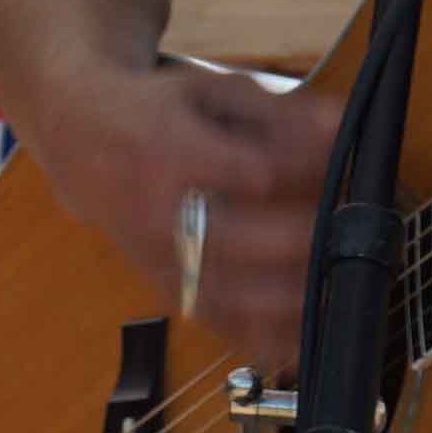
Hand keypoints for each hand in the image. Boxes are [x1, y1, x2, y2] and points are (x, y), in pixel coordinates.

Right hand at [36, 55, 341, 363]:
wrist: (77, 139)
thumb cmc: (156, 111)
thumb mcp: (212, 91)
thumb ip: (280, 111)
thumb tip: (342, 125)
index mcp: (169, 152)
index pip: (253, 173)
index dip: (309, 175)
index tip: (347, 168)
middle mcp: (158, 213)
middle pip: (242, 242)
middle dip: (306, 241)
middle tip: (354, 231)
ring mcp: (158, 257)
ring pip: (228, 295)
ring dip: (290, 299)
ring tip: (341, 288)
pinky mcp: (164, 285)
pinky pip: (216, 323)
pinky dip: (262, 338)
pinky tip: (303, 341)